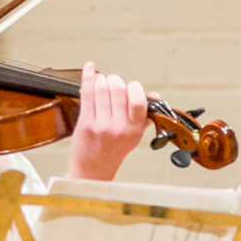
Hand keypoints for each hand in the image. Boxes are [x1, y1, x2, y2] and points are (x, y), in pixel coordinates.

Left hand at [65, 64, 150, 180]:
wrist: (92, 172)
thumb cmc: (112, 153)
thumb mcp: (134, 137)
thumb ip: (144, 116)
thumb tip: (155, 96)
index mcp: (134, 129)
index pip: (138, 99)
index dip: (133, 87)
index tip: (129, 88)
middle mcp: (120, 127)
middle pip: (118, 88)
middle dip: (114, 80)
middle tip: (111, 83)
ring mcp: (102, 125)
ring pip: (101, 88)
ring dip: (100, 80)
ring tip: (100, 83)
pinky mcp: (86, 123)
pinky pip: (87, 93)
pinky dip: (87, 76)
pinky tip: (88, 68)